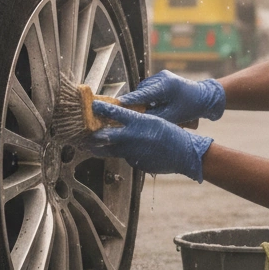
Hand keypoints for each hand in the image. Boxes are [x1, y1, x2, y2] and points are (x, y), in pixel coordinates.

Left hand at [87, 101, 213, 181]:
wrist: (185, 153)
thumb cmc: (171, 134)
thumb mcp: (154, 120)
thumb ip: (136, 120)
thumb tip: (121, 118)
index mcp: (139, 122)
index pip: (115, 113)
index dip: (101, 109)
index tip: (92, 106)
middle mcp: (133, 137)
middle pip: (105, 136)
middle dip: (92, 137)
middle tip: (84, 137)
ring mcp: (133, 152)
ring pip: (111, 150)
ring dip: (101, 148)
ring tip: (92, 147)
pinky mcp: (136, 163)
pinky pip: (125, 157)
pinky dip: (123, 154)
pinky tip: (126, 152)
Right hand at [118, 70, 225, 124]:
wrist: (205, 97)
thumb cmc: (191, 108)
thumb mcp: (172, 116)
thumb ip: (154, 117)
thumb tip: (138, 119)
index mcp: (165, 86)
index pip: (142, 94)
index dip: (129, 100)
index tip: (117, 105)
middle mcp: (162, 77)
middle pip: (142, 91)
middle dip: (135, 102)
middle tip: (128, 113)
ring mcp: (163, 76)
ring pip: (145, 89)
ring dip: (142, 99)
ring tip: (141, 111)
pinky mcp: (164, 77)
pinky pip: (150, 87)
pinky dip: (148, 96)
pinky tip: (150, 106)